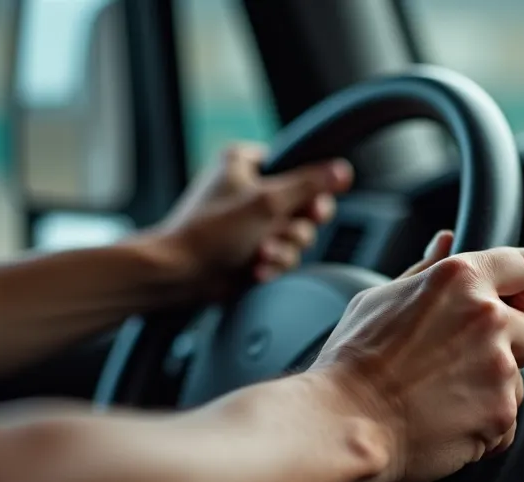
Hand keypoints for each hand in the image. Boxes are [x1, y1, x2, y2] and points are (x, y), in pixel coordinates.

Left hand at [152, 143, 353, 301]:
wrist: (180, 275)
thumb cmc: (211, 232)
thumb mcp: (267, 201)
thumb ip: (309, 185)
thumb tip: (342, 171)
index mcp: (245, 164)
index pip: (297, 167)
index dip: (308, 191)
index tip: (309, 207)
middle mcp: (249, 190)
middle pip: (303, 207)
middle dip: (294, 229)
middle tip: (282, 232)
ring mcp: (252, 223)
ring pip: (295, 236)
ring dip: (282, 250)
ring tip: (261, 256)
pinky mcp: (252, 251)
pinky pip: (281, 256)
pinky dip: (271, 265)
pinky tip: (256, 270)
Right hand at [310, 230, 523, 481]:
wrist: (344, 423)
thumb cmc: (352, 363)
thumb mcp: (379, 299)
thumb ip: (425, 271)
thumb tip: (446, 243)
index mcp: (460, 279)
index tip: (519, 301)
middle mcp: (488, 319)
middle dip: (504, 350)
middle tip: (456, 366)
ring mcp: (499, 368)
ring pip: (517, 381)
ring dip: (490, 391)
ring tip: (439, 399)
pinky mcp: (501, 414)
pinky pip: (507, 422)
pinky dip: (483, 427)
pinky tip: (444, 422)